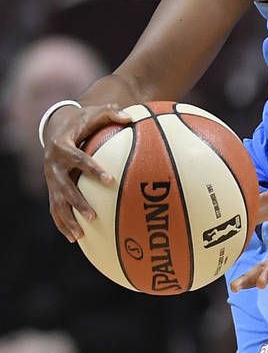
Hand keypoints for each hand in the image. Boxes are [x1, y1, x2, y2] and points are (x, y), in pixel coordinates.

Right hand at [42, 104, 129, 241]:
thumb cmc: (82, 121)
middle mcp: (52, 165)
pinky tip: (74, 239)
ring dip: (67, 219)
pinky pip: (54, 209)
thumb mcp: (95, 113)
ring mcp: (50, 179)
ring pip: (56, 203)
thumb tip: (131, 117)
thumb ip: (112, 113)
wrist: (55, 127)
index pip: (78, 159)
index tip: (110, 180)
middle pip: (64, 186)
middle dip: (78, 202)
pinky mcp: (51, 189)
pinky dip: (62, 223)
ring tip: (81, 234)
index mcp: (62, 146)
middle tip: (94, 215)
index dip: (92, 169)